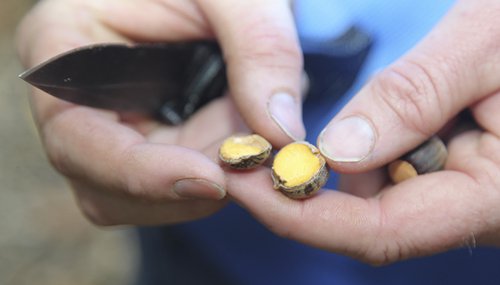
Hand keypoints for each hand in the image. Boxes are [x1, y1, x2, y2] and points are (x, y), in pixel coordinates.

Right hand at [17, 0, 303, 224]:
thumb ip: (260, 50)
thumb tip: (281, 133)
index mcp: (63, 48)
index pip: (74, 136)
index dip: (139, 171)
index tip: (212, 180)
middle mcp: (77, 103)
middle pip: (107, 185)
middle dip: (190, 182)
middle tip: (261, 163)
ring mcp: (112, 132)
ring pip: (144, 199)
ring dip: (209, 183)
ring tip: (255, 136)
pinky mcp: (147, 147)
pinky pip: (173, 190)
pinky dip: (216, 180)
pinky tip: (244, 144)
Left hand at [228, 0, 499, 264]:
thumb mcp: (489, 42)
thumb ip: (415, 96)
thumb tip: (336, 150)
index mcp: (495, 195)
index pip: (379, 231)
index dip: (302, 214)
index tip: (245, 181)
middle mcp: (476, 206)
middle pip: (370, 217)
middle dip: (308, 187)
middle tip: (254, 148)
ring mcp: (465, 189)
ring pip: (378, 192)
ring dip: (337, 161)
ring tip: (306, 127)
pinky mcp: (455, 167)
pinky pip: (394, 167)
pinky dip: (365, 146)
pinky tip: (360, 119)